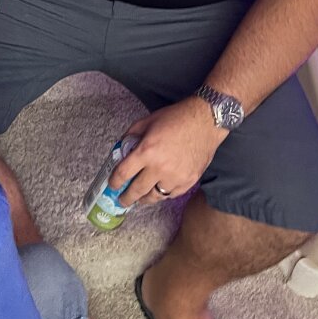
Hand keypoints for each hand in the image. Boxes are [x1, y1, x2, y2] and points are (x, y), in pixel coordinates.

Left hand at [110, 98, 227, 207]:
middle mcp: (160, 168)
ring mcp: (175, 177)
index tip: (112, 185)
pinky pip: (171, 195)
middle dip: (126, 197)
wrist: (205, 121)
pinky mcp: (189, 181)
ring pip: (155, 196)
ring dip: (144, 199)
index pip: (124, 173)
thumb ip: (131, 136)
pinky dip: (162, 195)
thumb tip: (121, 150)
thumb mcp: (146, 121)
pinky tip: (158, 192)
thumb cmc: (174, 118)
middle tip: (122, 200)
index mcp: (146, 151)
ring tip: (139, 198)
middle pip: (137, 190)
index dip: (114, 181)